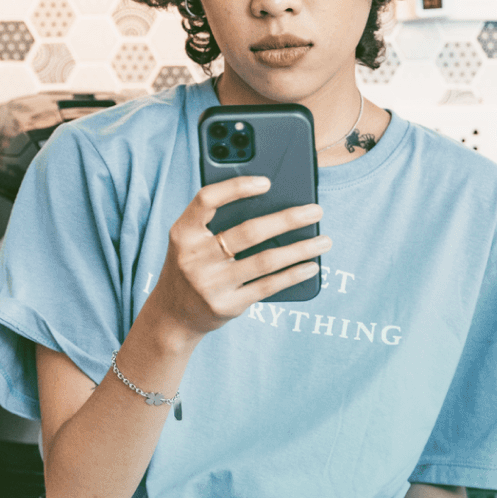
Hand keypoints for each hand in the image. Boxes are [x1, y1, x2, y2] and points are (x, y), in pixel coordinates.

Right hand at [141, 177, 329, 344]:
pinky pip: (267, 286)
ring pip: (264, 261)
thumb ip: (215, 221)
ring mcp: (210, 284)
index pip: (206, 200)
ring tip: (324, 241)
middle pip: (248, 232)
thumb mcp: (190, 241)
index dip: (236, 188)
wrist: (172, 315)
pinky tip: (310, 266)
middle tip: (316, 211)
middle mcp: (194, 258)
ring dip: (300, 249)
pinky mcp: (226, 305)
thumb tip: (270, 203)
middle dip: (288, 219)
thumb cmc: (191, 266)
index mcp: (182, 233)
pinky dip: (292, 275)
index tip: (266, 182)